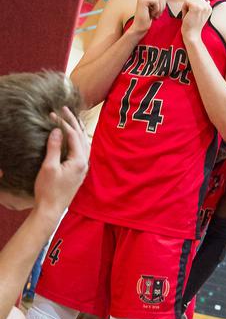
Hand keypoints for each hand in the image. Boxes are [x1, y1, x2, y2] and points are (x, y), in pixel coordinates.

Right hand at [32, 106, 89, 220]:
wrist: (51, 209)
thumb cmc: (48, 190)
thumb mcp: (48, 167)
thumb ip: (54, 148)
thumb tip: (57, 131)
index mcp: (79, 161)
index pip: (74, 136)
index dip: (64, 123)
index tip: (54, 113)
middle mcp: (84, 164)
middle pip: (82, 137)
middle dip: (74, 122)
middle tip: (65, 109)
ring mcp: (83, 169)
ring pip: (84, 144)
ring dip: (78, 130)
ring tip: (72, 119)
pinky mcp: (78, 172)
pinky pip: (82, 151)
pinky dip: (78, 140)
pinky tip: (74, 138)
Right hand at [132, 0, 165, 34]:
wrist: (140, 27)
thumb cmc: (148, 19)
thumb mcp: (156, 8)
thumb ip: (159, 0)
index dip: (163, 2)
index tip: (158, 10)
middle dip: (162, 5)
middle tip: (156, 13)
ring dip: (159, 9)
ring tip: (154, 14)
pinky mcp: (143, 0)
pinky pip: (156, 2)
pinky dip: (156, 10)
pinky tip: (151, 14)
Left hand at [181, 0, 211, 41]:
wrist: (192, 34)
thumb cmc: (194, 25)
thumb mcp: (201, 15)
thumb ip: (203, 8)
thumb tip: (208, 1)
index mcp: (209, 8)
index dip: (192, 6)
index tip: (193, 15)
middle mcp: (207, 6)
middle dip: (189, 5)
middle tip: (190, 16)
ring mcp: (202, 6)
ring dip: (186, 7)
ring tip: (189, 15)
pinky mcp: (196, 7)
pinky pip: (186, 1)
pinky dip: (184, 8)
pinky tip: (186, 15)